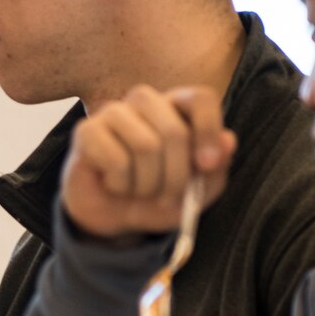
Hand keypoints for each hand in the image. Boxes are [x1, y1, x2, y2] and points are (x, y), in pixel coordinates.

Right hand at [61, 85, 236, 239]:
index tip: (207, 165)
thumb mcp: (197, 191)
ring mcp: (113, 113)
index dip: (208, 130)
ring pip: (146, 145)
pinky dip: (121, 184)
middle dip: (176, 176)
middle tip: (168, 197)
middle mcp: (145, 103)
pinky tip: (115, 185)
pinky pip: (116, 160)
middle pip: (174, 130)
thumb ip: (217, 168)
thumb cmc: (157, 197)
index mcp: (176, 108)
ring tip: (140, 191)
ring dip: (147, 184)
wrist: (113, 217)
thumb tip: (228, 141)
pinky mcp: (86, 131)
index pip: (200, 98)